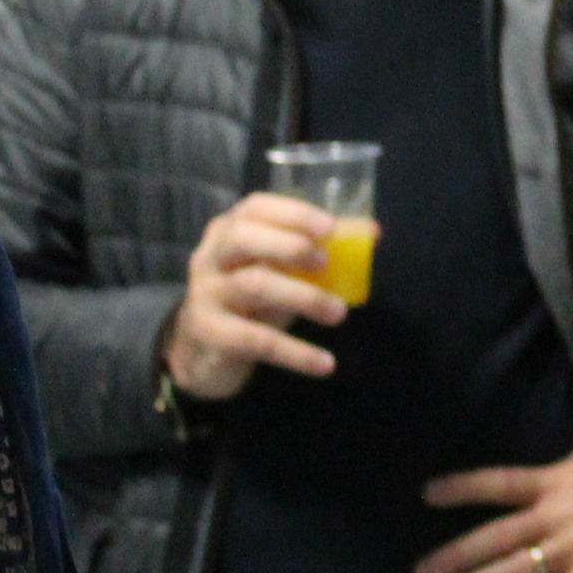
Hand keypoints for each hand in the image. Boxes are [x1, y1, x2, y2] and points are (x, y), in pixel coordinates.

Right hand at [161, 192, 346, 401]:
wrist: (201, 357)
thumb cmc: (247, 303)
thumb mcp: (275, 274)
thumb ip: (313, 254)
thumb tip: (371, 233)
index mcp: (227, 232)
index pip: (254, 208)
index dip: (293, 214)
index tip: (330, 227)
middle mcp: (211, 258)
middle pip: (243, 238)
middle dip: (289, 245)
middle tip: (326, 263)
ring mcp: (206, 295)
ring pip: (255, 285)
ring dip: (304, 297)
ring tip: (339, 314)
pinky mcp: (209, 334)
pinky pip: (257, 340)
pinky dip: (295, 353)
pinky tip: (324, 364)